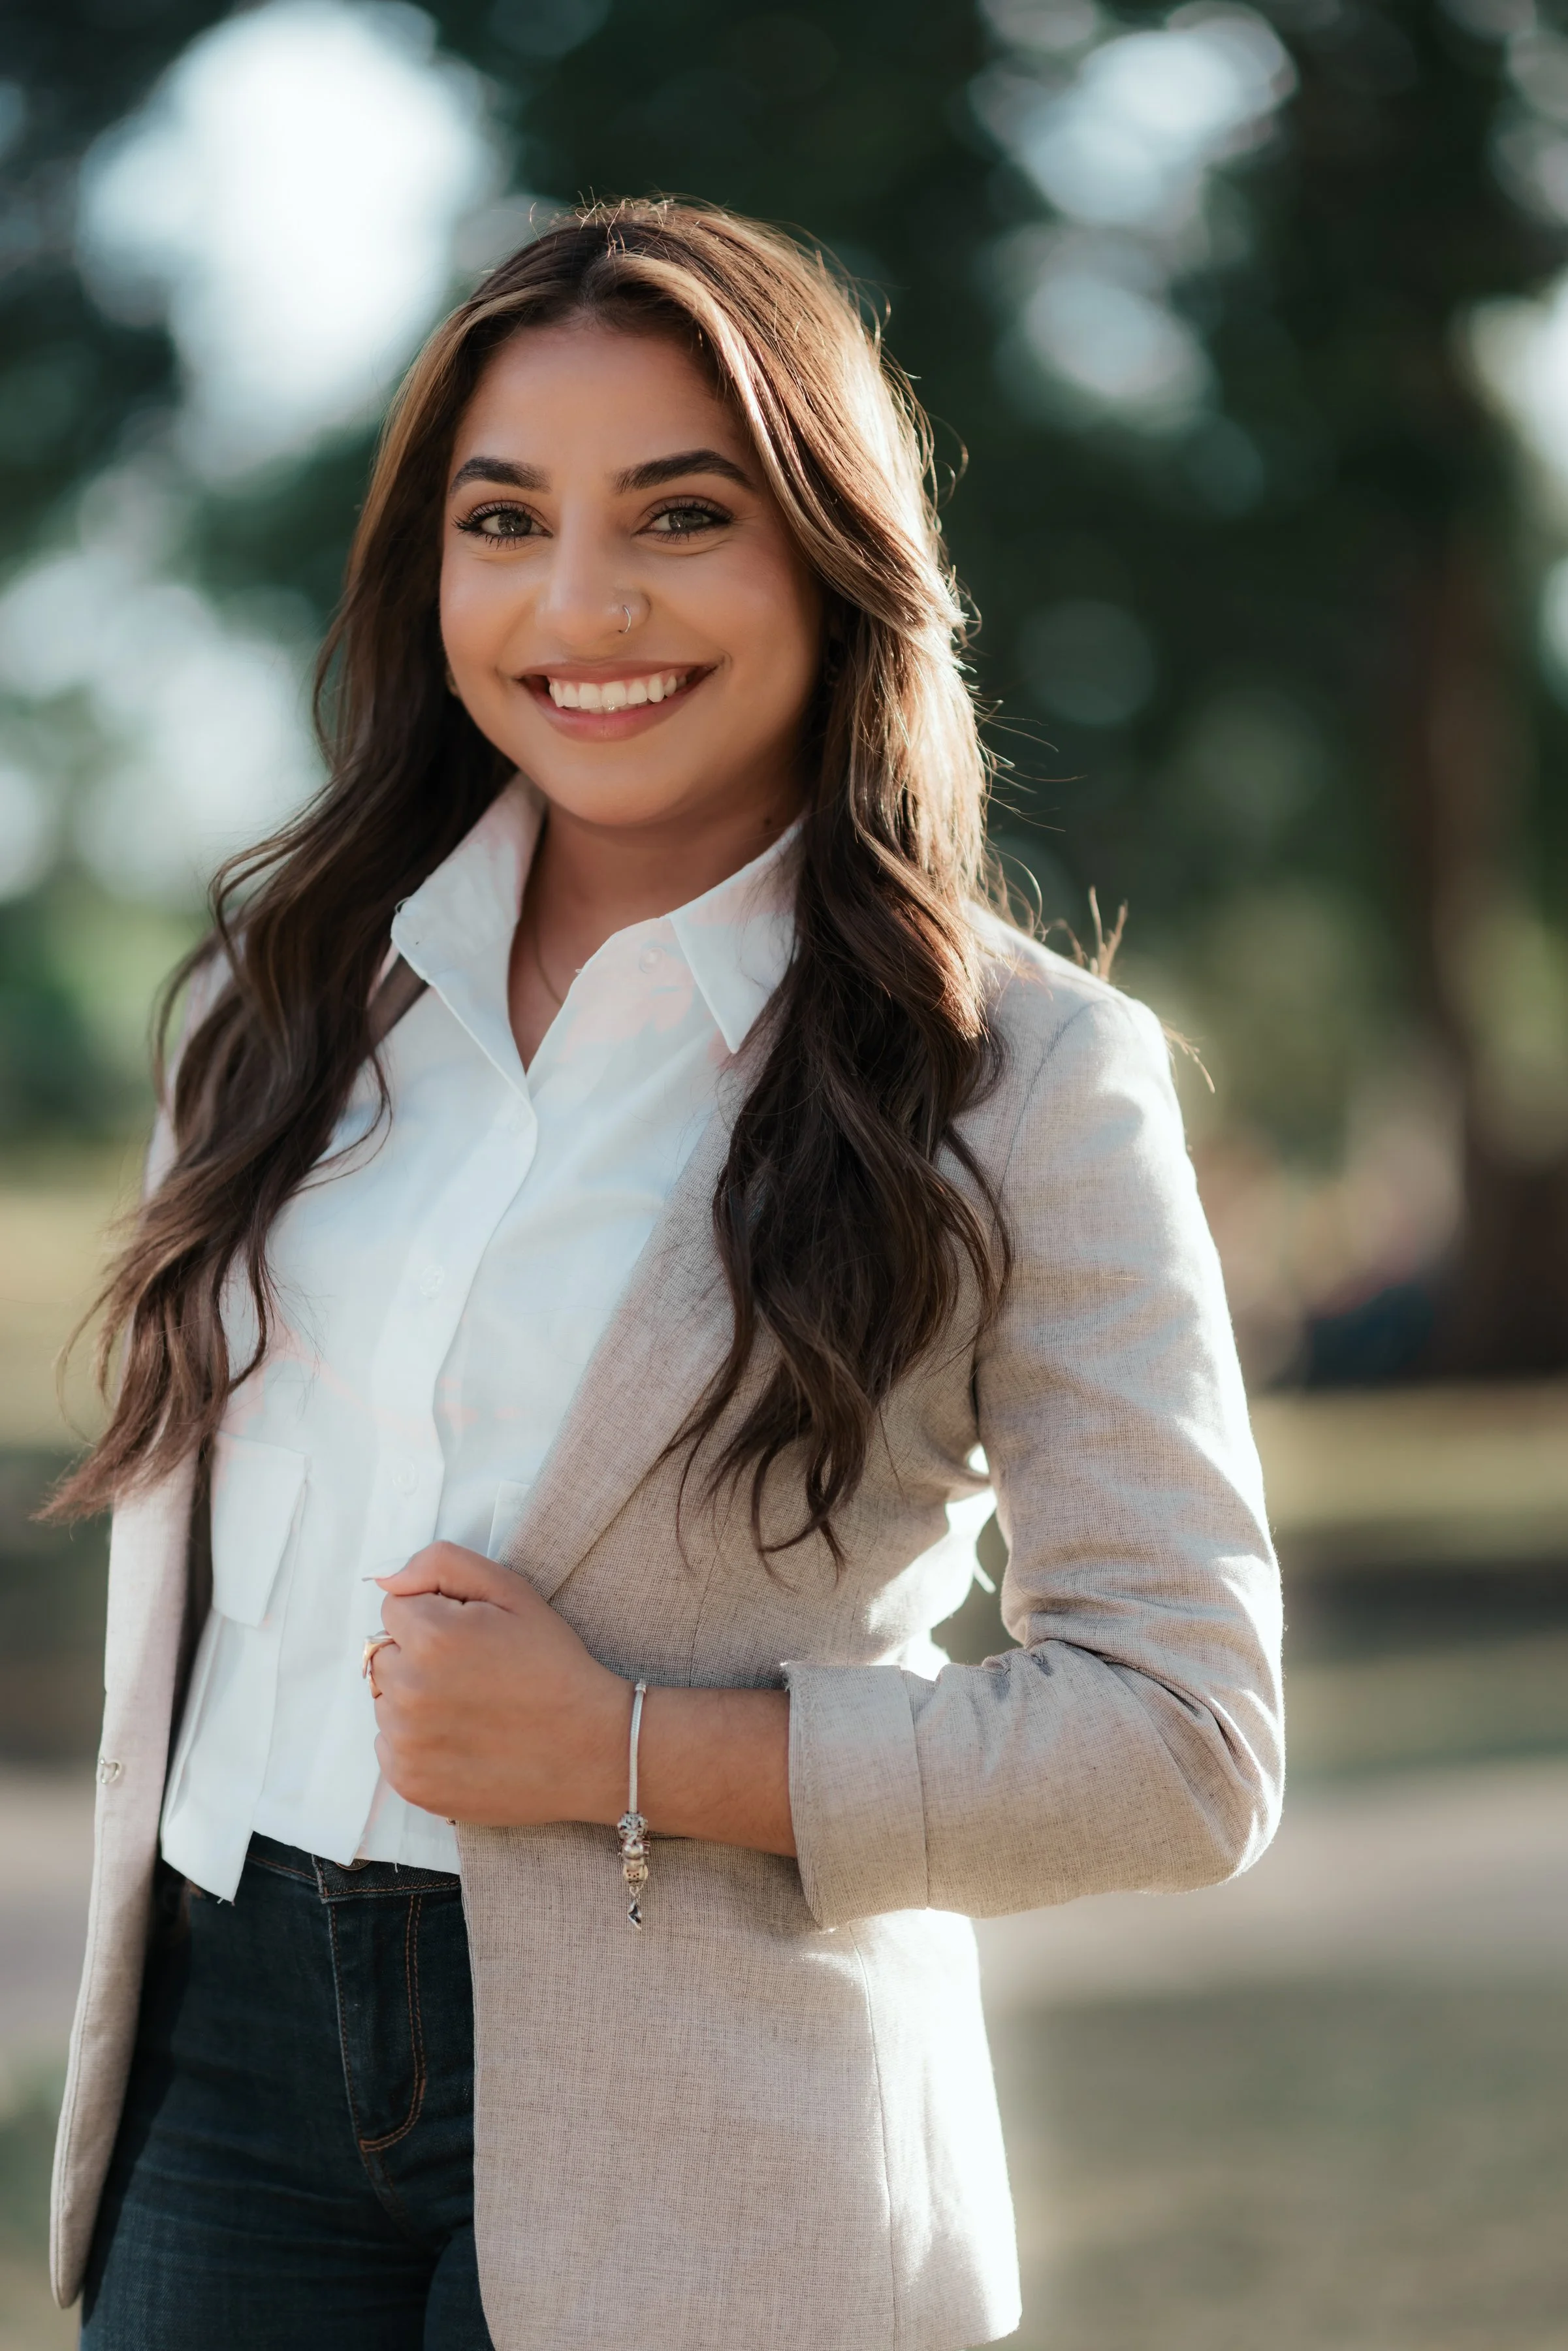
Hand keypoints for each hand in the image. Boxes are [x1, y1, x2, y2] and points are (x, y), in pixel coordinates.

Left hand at [370, 1544, 628, 1828]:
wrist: (592, 1748)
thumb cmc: (554, 1665)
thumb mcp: (512, 1592)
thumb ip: (442, 1565)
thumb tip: (386, 1580)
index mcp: (432, 1637)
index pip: (394, 1608)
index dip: (434, 1616)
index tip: (470, 1637)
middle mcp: (410, 1692)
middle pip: (384, 1656)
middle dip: (418, 1656)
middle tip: (473, 1673)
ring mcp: (407, 1744)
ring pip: (385, 1702)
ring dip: (415, 1700)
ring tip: (471, 1708)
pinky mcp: (410, 1782)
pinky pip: (389, 1747)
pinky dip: (417, 1742)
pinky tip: (462, 1739)